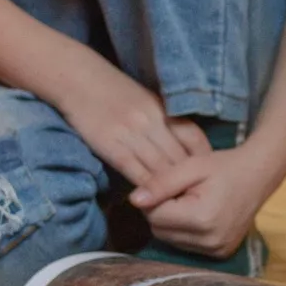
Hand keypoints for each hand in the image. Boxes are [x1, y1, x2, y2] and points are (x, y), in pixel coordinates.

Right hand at [55, 56, 211, 188]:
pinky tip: (150, 201)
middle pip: (180, 158)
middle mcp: (152, 122)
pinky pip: (135, 172)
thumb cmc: (112, 89)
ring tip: (177, 207)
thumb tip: (180, 144)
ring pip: (160, 169)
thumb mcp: (146, 99)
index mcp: (163, 110)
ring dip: (169, 191)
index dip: (203, 161)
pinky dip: (146, 189)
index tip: (207, 178)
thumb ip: (164, 120)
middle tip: (197, 201)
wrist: (78, 77)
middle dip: (190, 181)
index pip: (194, 139)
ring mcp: (132, 134)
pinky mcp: (112, 146)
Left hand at [128, 143, 283, 258]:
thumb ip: (160, 183)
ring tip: (188, 201)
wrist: (259, 175)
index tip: (168, 183)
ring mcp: (217, 250)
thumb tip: (134, 200)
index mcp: (202, 218)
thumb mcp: (191, 166)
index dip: (154, 198)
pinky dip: (184, 231)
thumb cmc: (224, 166)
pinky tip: (196, 214)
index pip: (154, 216)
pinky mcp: (220, 254)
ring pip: (170, 240)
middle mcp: (210, 241)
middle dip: (161, 211)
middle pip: (160, 231)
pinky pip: (186, 245)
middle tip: (178, 191)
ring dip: (171, 222)